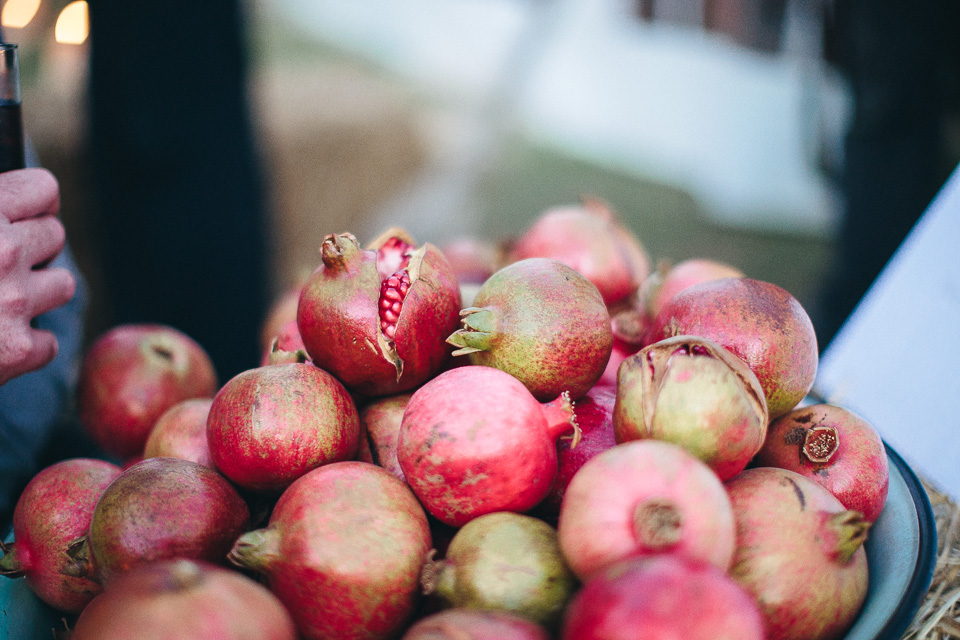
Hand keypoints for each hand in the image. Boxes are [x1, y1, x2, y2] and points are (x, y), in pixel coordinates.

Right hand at [0, 169, 75, 384]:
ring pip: (62, 284)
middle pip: (55, 237)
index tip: (26, 215)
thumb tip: (0, 207)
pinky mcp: (17, 349)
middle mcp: (1, 253)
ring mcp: (14, 302)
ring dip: (37, 292)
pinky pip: (48, 341)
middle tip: (1, 263)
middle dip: (32, 248)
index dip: (34, 203)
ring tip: (1, 299)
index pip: (43, 190)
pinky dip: (25, 345)